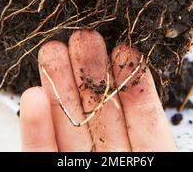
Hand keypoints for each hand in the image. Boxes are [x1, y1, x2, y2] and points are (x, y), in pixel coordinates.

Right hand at [20, 29, 176, 151]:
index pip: (141, 114)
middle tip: (81, 34)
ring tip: (51, 49)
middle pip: (99, 112)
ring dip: (57, 87)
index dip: (128, 77)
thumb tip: (139, 66)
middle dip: (88, 70)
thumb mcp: (159, 153)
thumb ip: (149, 119)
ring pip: (67, 126)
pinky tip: (33, 95)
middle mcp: (112, 159)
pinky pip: (41, 154)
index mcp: (146, 156)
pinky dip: (35, 127)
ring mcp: (79, 166)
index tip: (121, 44)